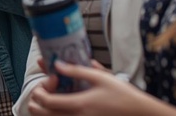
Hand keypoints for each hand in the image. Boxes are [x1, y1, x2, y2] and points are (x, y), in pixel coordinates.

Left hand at [28, 61, 153, 115]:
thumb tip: (57, 64)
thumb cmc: (122, 94)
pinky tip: (62, 106)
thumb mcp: (100, 77)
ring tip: (49, 99)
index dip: (39, 93)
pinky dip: (56, 115)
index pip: (48, 102)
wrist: (138, 113)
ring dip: (44, 111)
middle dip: (36, 103)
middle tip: (41, 92)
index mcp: (80, 105)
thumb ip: (76, 71)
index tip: (44, 83)